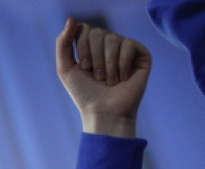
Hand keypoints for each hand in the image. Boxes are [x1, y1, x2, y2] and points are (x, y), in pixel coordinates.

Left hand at [55, 18, 151, 136]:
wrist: (105, 112)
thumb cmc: (85, 94)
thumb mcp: (65, 69)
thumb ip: (63, 43)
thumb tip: (72, 19)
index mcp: (91, 46)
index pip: (84, 29)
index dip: (83, 47)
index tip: (83, 68)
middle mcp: (108, 45)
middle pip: (98, 32)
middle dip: (94, 57)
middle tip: (96, 77)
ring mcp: (125, 48)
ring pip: (113, 39)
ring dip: (107, 64)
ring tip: (109, 81)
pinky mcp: (141, 54)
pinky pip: (129, 45)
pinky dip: (122, 64)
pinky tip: (123, 78)